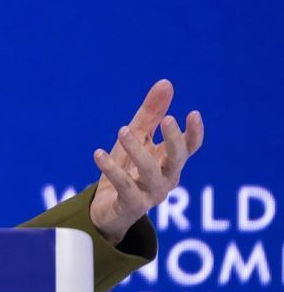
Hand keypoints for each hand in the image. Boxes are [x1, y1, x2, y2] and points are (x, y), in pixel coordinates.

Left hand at [90, 79, 203, 243]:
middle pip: (177, 159)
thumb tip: (167, 83)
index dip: (194, 132)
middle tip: (167, 119)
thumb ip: (151, 113)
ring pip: (150, 172)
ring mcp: (150, 194)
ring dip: (137, 150)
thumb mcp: (136, 137)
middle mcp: (165, 178)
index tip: (193, 113)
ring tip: (123, 130)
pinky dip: (112, 169)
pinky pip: (124, 187)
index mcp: (169, 161)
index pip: (189, 147)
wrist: (105, 208)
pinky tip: (98, 153)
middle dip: (173, 140)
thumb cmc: (126, 169)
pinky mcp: (131, 205)